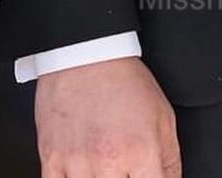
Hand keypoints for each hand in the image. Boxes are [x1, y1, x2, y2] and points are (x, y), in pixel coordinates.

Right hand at [35, 56, 179, 177]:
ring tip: (104, 168)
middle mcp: (109, 161)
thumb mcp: (163, 116)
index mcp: (141, 151)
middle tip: (123, 168)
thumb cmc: (125, 82)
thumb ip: (170, 159)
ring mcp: (77, 163)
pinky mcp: (51, 160)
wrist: (87, 56)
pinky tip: (81, 173)